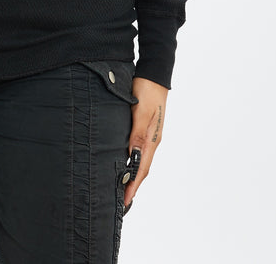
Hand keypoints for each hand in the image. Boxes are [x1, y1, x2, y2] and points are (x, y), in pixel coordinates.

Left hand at [124, 76, 168, 206]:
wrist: (153, 74)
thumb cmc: (146, 90)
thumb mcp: (141, 111)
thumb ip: (136, 134)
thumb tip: (132, 157)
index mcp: (151, 139)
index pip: (141, 168)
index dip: (133, 185)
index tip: (125, 201)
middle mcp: (151, 139)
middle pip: (142, 168)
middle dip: (132, 184)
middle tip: (121, 201)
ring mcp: (149, 133)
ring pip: (140, 159)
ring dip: (132, 174)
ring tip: (121, 187)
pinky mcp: (144, 126)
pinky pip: (138, 149)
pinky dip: (132, 160)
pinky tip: (124, 161)